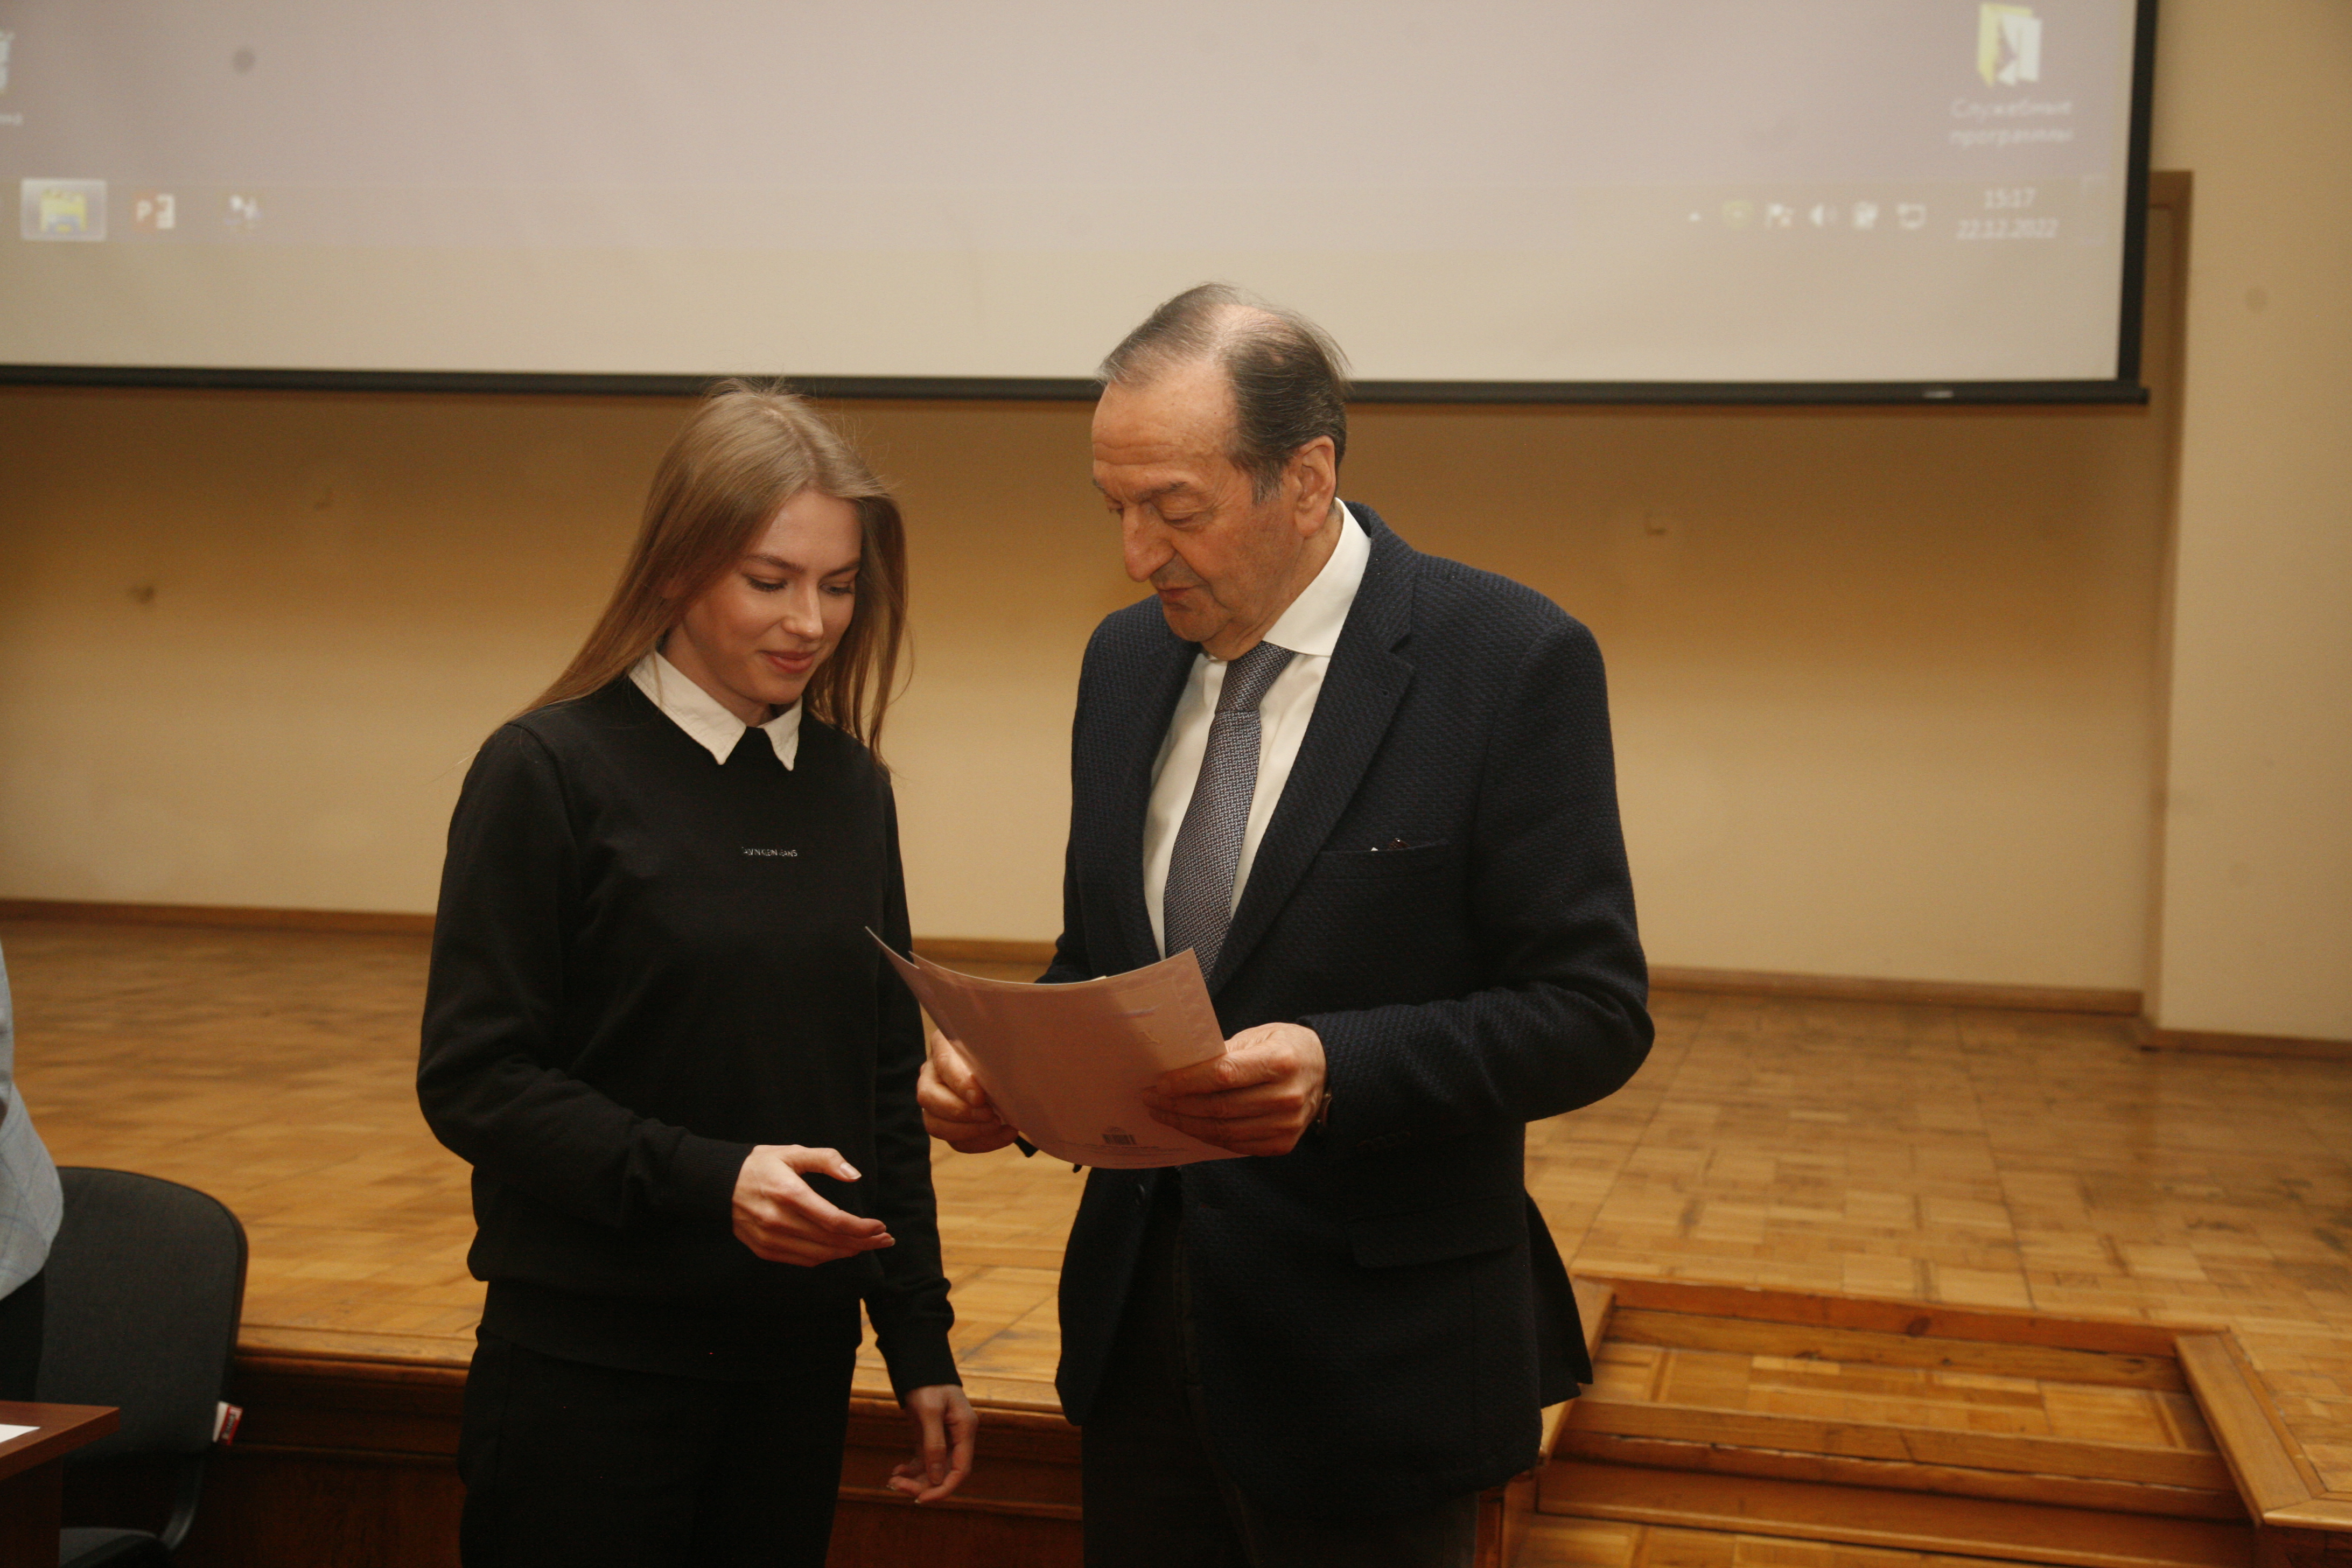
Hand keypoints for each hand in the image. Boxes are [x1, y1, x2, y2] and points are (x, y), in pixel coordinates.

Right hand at [730, 1145, 893, 1265]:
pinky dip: (826, 1257)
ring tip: (867, 1245)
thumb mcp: (793, 1152)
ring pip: (819, 1254)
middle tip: (884, 1240)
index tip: (881, 1227)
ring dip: (847, 1252)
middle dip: (862, 1242)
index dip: (861, 1228)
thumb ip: (826, 1160)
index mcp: (789, 1193)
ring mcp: (769, 1239)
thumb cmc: (761, 1164)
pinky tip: (840, 1249)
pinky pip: (802, 1260)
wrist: (718, 1183)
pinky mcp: (764, 1249)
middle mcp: (778, 1220)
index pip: (833, 1220)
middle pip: (830, 1241)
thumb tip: (854, 1175)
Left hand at [887, 1384, 975, 1502]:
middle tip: (897, 1487)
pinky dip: (911, 1469)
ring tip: (892, 1481)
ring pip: (933, 1469)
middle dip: (924, 1484)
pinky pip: (924, 1460)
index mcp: (965, 1430)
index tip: (922, 1499)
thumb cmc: (927, 1383)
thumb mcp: (929, 1411)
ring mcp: (945, 1438)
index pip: (961, 1470)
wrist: (918, 1364)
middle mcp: (958, 1437)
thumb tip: (937, 1478)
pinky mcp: (931, 1436)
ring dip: (915, 1479)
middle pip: (945, 1473)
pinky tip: (896, 1471)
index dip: (944, 1488)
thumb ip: (934, 1444)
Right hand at [918, 1030, 1020, 1153]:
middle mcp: (931, 1073)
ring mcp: (935, 1101)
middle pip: (928, 1097)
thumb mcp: (999, 1044)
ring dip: (969, 1131)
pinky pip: (955, 1141)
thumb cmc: (1003, 1051)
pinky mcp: (947, 1124)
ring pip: (935, 1124)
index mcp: (943, 1045)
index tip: (979, 1097)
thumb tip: (1004, 1067)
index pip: (943, 1063)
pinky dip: (981, 1142)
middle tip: (990, 1115)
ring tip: (997, 1125)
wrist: (1007, 1068)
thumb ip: (995, 1051)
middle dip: (960, 1111)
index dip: (959, 1083)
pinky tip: (1006, 1134)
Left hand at [1143, 1022, 1326, 1156]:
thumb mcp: (1259, 1035)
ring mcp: (1286, 1125)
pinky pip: (1235, 1145)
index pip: (1224, 1076)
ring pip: (1223, 1131)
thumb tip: (1181, 1068)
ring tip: (1163, 1113)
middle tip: (1151, 1098)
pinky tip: (1189, 1125)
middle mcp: (1285, 1097)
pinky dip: (1207, 1136)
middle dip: (1178, 1105)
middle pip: (1219, 1107)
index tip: (1160, 1083)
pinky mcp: (1282, 1143)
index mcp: (1280, 1061)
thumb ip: (1224, 1052)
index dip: (1187, 1082)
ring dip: (1186, 1124)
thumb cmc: (1286, 1048)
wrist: (1325, 1071)